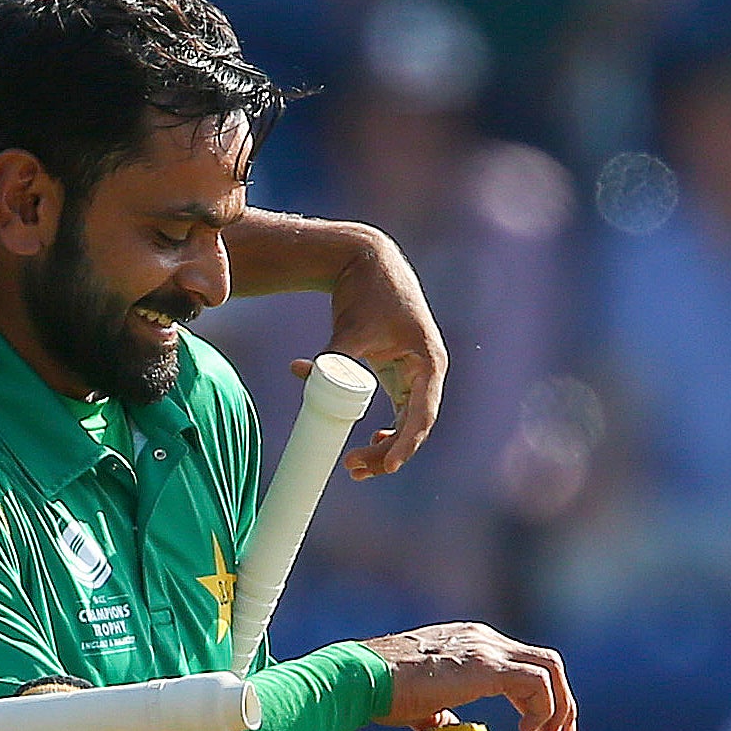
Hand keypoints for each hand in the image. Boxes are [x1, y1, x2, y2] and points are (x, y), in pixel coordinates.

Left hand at [309, 227, 446, 479]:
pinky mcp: (396, 373)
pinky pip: (395, 411)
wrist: (366, 262)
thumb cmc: (365, 293)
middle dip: (385, 453)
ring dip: (382, 447)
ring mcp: (413, 374)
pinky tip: (367, 444)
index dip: (405, 444)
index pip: (421, 415)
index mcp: (427, 363)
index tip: (388, 467)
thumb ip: (331, 355)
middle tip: (351, 468)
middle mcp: (426, 372)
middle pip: (412, 426)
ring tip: (354, 467)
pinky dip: (381, 430)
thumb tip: (303, 374)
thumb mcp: (352, 329)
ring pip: (403, 423)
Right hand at [360, 622, 576, 730]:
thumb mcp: (420, 702)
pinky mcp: (487, 665)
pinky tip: (527, 730)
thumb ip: (439, 711)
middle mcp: (484, 640)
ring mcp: (487, 649)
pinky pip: (537, 683)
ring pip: (550, 669)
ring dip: (558, 706)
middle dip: (561, 701)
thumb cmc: (383, 691)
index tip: (540, 729)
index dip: (538, 698)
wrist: (366, 678)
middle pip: (545, 663)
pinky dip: (542, 708)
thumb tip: (446, 726)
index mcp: (470, 644)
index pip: (521, 664)